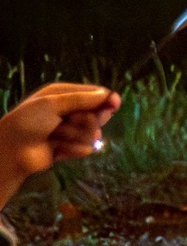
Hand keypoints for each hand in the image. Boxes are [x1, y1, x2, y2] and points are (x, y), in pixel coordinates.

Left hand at [0, 83, 118, 199]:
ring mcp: (71, 131)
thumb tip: (108, 95)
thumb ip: (82, 99)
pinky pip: (87, 149)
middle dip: (88, 120)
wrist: (12, 151)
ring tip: (56, 137)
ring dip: (76, 136)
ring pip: (94, 133)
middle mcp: (70, 111)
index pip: (95, 94)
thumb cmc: (28, 122)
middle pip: (98, 114)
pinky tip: (57, 150)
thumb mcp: (53, 103)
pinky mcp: (71, 149)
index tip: (115, 104)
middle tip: (72, 121)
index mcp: (64, 95)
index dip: (106, 99)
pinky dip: (73, 149)